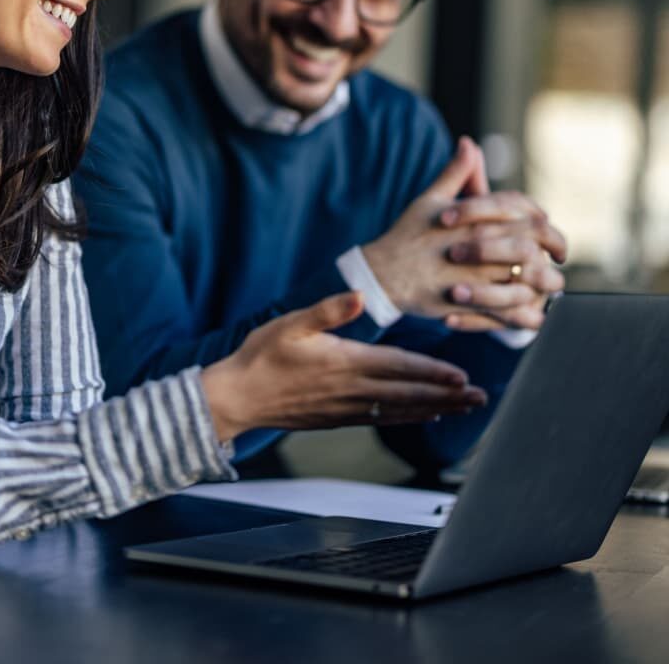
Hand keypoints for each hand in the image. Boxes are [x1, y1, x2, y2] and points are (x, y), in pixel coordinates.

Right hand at [200, 293, 486, 443]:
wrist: (238, 397)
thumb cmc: (261, 356)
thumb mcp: (289, 323)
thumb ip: (327, 310)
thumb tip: (359, 296)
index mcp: (344, 362)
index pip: (399, 368)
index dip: (432, 373)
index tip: (462, 377)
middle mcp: (351, 390)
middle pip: (409, 395)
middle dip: (447, 396)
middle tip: (480, 398)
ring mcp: (346, 408)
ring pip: (400, 411)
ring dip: (435, 409)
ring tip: (464, 408)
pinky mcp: (338, 418)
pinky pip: (382, 420)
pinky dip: (408, 418)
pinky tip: (423, 416)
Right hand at [361, 138, 564, 330]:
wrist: (382, 274)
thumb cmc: (407, 235)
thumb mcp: (430, 200)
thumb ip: (456, 173)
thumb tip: (468, 143)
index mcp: (474, 218)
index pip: (523, 211)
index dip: (542, 218)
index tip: (548, 228)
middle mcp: (478, 244)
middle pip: (532, 244)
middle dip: (553, 250)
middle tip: (558, 258)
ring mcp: (474, 275)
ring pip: (526, 279)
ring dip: (544, 283)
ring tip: (549, 285)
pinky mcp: (469, 303)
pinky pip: (508, 310)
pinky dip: (525, 312)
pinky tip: (531, 311)